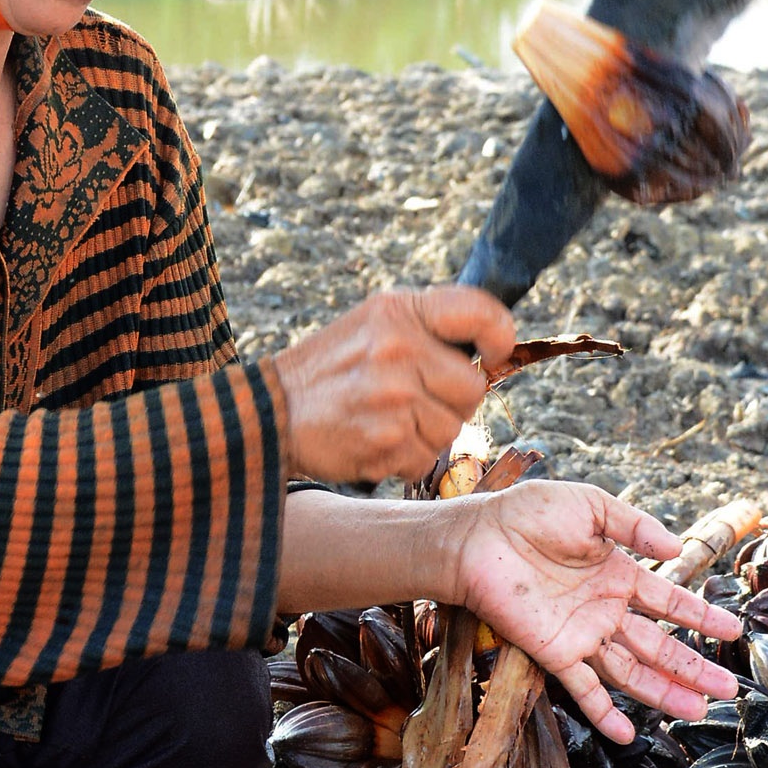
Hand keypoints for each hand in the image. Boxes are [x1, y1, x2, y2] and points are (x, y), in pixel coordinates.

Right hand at [272, 286, 517, 482]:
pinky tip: (376, 439)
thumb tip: (493, 347)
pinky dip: (407, 457)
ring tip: (386, 419)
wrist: (268, 414)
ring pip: (453, 427)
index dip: (499, 336)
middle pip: (472, 386)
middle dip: (451, 400)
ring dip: (427, 431)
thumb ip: (428, 325)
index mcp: (397, 311)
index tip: (492, 354)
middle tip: (412, 398)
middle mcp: (397, 348)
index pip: (480, 312)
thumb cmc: (331, 370)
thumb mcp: (373, 323)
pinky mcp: (387, 440)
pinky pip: (427, 457)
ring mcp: (393, 396)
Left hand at [448, 478, 740, 740]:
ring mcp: (580, 635)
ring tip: (698, 711)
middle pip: (658, 646)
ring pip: (631, 672)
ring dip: (664, 692)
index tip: (733, 632)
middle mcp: (604, 611)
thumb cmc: (528, 514)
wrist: (477, 538)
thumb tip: (676, 548)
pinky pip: (583, 689)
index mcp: (617, 576)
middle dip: (693, 667)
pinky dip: (604, 714)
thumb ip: (634, 526)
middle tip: (728, 688)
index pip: (669, 603)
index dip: (701, 617)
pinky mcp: (553, 652)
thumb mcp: (590, 506)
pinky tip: (627, 735)